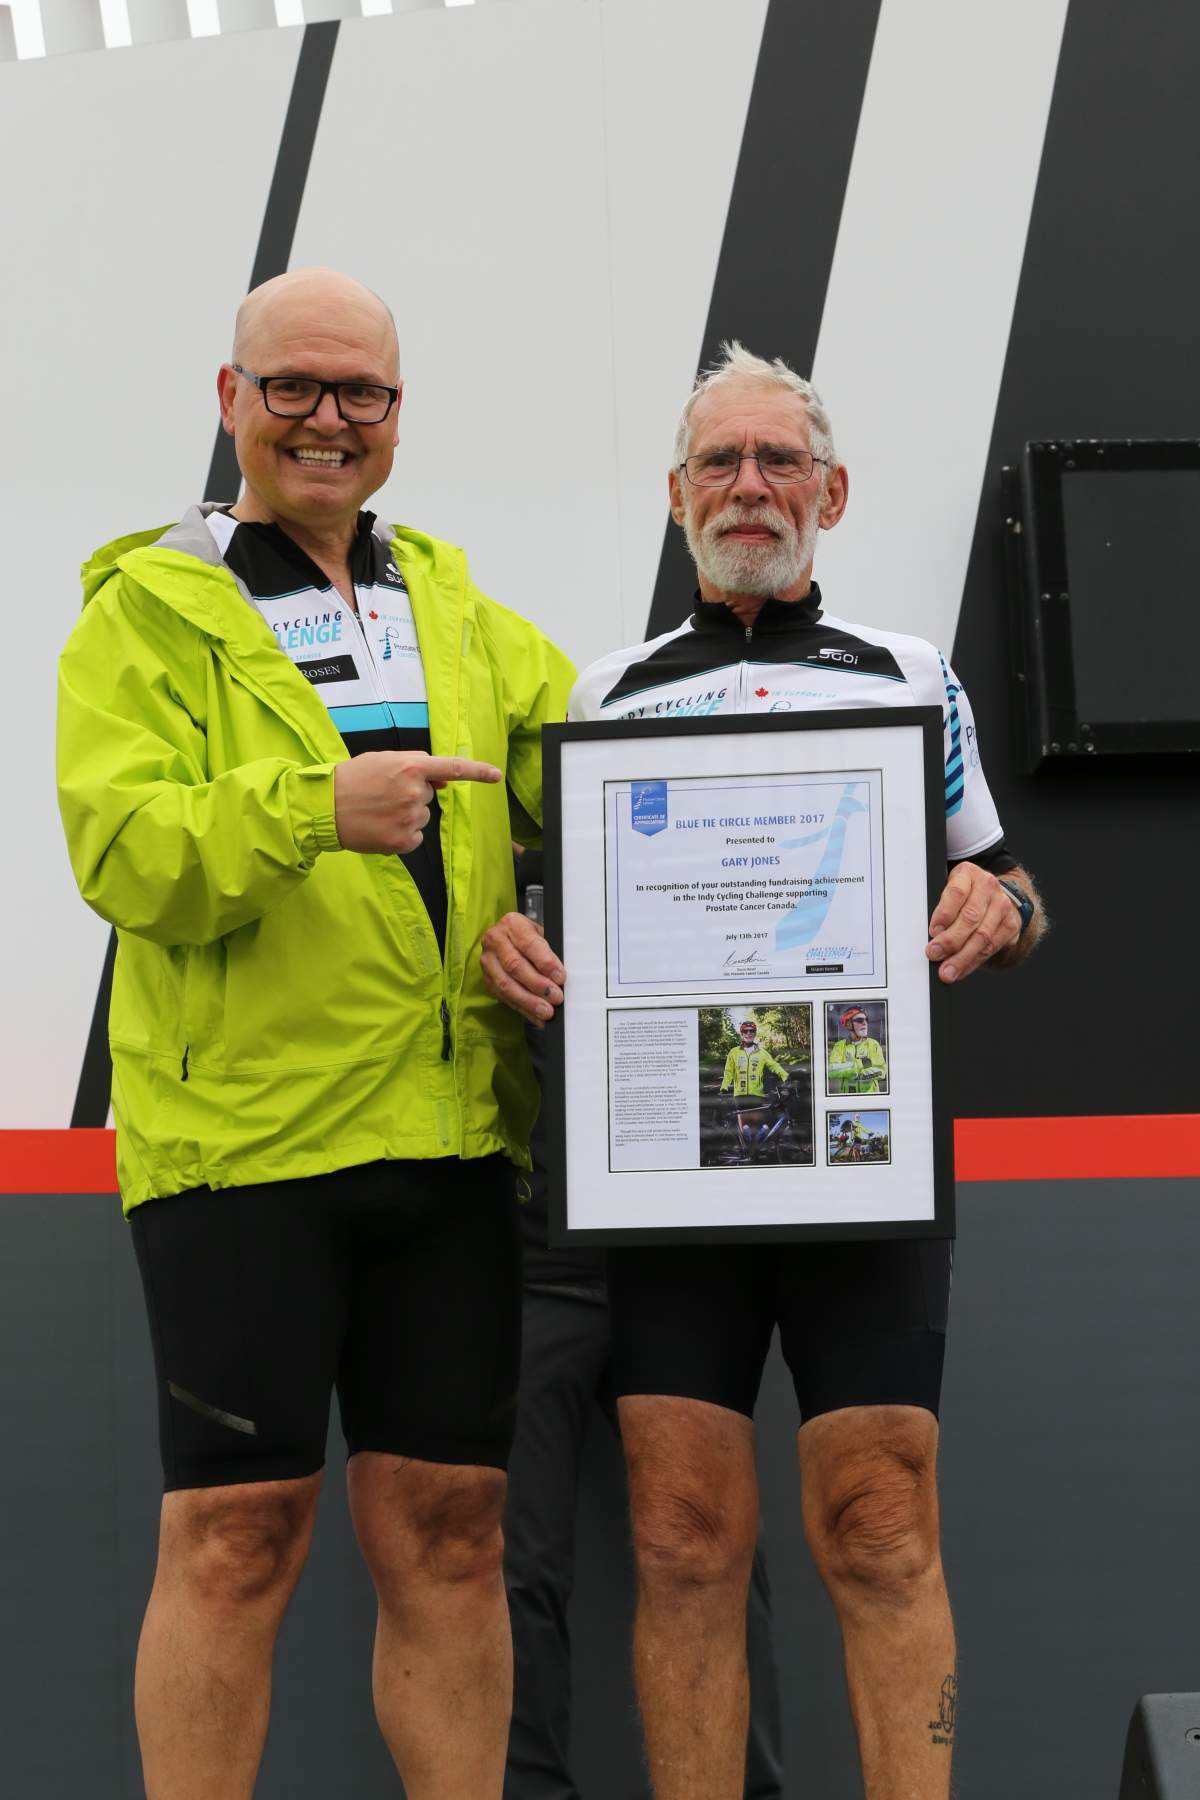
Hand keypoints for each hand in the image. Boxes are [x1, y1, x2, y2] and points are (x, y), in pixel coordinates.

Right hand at [334, 752, 500, 853]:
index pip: (452, 768)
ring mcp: (410, 818)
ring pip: (422, 817)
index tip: (496, 775)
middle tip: (382, 794)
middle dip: (412, 795)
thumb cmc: (351, 779)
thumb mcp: (383, 760)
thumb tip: (443, 782)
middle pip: (429, 796)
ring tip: (377, 810)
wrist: (323, 807)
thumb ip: (415, 765)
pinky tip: (380, 827)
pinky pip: (415, 837)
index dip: (478, 771)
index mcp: (411, 766)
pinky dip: (402, 834)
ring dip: (406, 815)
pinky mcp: (403, 841)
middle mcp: (415, 792)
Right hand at [480, 911, 565, 1023]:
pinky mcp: (487, 980)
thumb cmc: (529, 937)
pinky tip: (536, 1016)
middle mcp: (495, 940)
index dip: (545, 962)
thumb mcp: (541, 934)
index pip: (529, 944)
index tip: (560, 977)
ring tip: (546, 1011)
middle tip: (556, 997)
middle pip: (515, 966)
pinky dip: (522, 1009)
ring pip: (506, 985)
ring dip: (528, 1001)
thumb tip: (562, 975)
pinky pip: (504, 997)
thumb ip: (550, 951)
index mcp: (512, 924)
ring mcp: (488, 961)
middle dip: (537, 985)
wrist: (509, 938)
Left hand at [926, 861, 1019, 982]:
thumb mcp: (950, 890)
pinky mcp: (1011, 925)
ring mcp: (1002, 906)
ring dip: (962, 957)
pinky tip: (961, 970)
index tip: (933, 931)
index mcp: (968, 874)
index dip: (944, 914)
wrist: (995, 896)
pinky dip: (973, 962)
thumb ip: (941, 907)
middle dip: (951, 940)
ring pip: (982, 936)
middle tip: (934, 954)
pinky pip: (991, 948)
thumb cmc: (965, 894)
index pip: (956, 893)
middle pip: (970, 917)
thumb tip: (930, 935)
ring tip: (947, 971)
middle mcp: (988, 887)